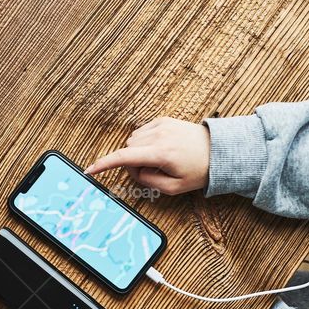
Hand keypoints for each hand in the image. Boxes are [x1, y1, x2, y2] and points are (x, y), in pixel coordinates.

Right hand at [85, 117, 210, 194]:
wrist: (219, 150)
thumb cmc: (198, 171)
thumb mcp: (174, 188)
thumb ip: (149, 182)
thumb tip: (135, 171)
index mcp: (161, 153)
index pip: (125, 157)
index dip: (104, 164)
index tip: (89, 170)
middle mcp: (159, 136)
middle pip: (128, 149)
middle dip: (132, 163)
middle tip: (151, 172)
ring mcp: (161, 125)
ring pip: (133, 140)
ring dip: (138, 152)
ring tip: (158, 159)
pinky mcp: (163, 120)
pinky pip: (141, 132)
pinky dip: (144, 142)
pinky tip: (160, 148)